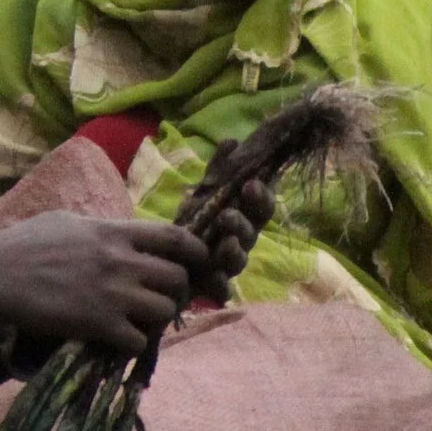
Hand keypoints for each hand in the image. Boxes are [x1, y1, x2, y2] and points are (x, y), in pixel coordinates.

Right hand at [0, 213, 210, 356]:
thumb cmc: (22, 244)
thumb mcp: (65, 221)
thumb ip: (100, 228)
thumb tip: (120, 234)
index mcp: (112, 231)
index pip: (174, 236)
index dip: (195, 251)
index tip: (198, 263)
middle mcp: (119, 259)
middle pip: (177, 278)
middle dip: (178, 292)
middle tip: (163, 301)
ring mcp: (111, 293)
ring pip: (164, 311)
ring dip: (157, 321)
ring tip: (139, 323)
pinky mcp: (99, 323)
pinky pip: (139, 340)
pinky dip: (134, 344)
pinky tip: (117, 341)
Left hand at [189, 146, 275, 300]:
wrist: (170, 251)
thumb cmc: (198, 217)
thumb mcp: (205, 190)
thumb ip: (218, 169)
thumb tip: (232, 141)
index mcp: (245, 215)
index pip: (262, 206)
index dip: (261, 196)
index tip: (252, 184)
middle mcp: (241, 240)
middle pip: (252, 233)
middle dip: (243, 224)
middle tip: (229, 215)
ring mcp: (228, 264)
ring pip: (238, 260)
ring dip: (234, 251)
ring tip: (225, 242)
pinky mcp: (213, 285)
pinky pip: (221, 290)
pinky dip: (219, 285)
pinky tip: (212, 278)